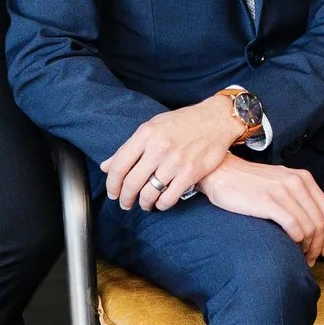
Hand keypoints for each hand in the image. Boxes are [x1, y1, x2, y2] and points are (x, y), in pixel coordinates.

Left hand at [101, 92, 243, 210]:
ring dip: (144, 203)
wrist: (217, 119)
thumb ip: (130, 147)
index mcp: (146, 134)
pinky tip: (161, 203)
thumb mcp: (154, 127)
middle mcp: (159, 147)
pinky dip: (162, 205)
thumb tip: (106, 166)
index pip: (118, 165)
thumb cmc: (184, 122)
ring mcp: (175, 160)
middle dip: (125, 198)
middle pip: (132, 182)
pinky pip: (170, 197)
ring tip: (145, 204)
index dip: (112, 184)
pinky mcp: (191, 172)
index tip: (113, 193)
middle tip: (125, 203)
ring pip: (149, 192)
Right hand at [198, 154, 323, 260]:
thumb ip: (298, 197)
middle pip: (320, 222)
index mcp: (304, 178)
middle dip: (319, 246)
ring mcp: (282, 191)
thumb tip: (312, 226)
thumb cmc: (250, 183)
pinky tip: (290, 246)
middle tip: (311, 260)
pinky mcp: (267, 201)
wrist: (222, 172)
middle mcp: (297, 182)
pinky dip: (296, 240)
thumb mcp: (281, 182)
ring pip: (309, 226)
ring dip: (307, 247)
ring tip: (300, 257)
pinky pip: (292, 225)